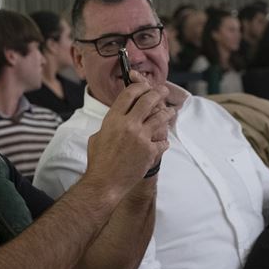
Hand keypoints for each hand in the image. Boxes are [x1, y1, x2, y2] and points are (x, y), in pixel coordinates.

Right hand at [85, 72, 173, 194]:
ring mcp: (141, 137)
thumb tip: (117, 119)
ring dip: (167, 113)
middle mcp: (128, 125)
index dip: (139, 86)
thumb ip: (109, 125)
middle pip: (148, 100)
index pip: (129, 94)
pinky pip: (163, 142)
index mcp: (113, 119)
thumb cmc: (98, 161)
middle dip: (158, 93)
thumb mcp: (97, 136)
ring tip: (170, 111)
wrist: (105, 182)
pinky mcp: (150, 151)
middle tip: (163, 91)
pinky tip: (164, 142)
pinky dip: (164, 142)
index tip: (144, 86)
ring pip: (160, 117)